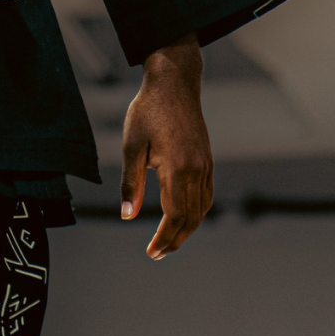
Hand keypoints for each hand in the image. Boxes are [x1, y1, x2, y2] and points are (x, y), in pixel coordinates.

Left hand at [120, 32, 212, 258]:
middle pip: (191, 218)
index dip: (164, 238)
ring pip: (202, 208)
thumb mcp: (132, 145)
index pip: (174, 216)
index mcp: (178, 169)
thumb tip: (127, 216)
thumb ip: (131, 183)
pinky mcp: (207, 158)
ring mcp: (205, 165)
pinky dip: (196, 211)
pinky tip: (183, 214)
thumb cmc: (148, 110)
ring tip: (169, 239)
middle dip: (175, 239)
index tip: (151, 252)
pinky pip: (206, 194)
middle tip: (158, 253)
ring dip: (187, 228)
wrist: (174, 83)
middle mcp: (197, 170)